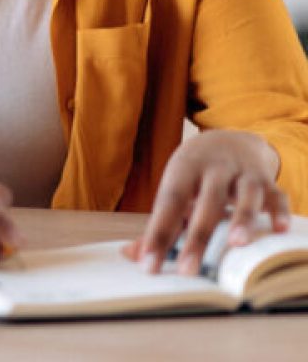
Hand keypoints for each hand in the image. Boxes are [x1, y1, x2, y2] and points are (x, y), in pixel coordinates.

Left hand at [124, 129, 289, 274]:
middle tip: (187, 271)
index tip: (148, 264)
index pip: (169, 202)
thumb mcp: (176, 187)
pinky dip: (279, 211)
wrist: (230, 139)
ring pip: (244, 195)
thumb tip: (131, 255)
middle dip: (197, 236)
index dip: (158, 233)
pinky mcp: (268, 180)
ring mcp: (243, 173)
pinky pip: (277, 195)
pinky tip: (279, 230)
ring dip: (241, 218)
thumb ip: (160, 223)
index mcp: (184, 169)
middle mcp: (214, 168)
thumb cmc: (196, 173)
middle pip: (205, 201)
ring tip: (236, 244)